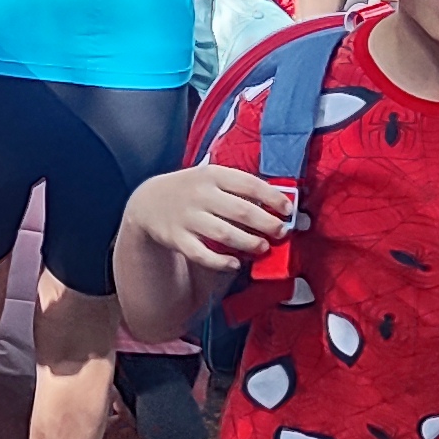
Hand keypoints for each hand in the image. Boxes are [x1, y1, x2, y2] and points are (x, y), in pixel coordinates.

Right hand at [124, 165, 292, 270]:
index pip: (250, 184)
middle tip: (281, 232)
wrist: (149, 202)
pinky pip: (202, 255)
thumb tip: (278, 202)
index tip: (288, 209)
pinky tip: (235, 264)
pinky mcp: (177, 239)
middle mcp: (200, 194)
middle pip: (241, 211)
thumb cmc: (191, 190)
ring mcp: (187, 217)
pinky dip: (221, 262)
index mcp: (212, 175)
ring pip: (224, 234)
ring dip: (249, 243)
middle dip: (267, 224)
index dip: (273, 198)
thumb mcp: (211, 178)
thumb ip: (239, 187)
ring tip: (262, 247)